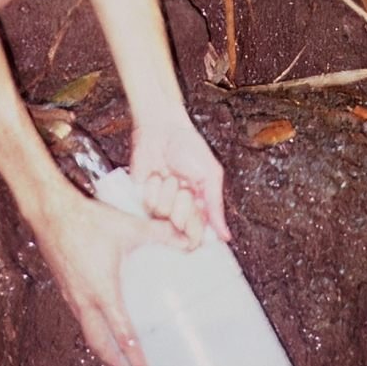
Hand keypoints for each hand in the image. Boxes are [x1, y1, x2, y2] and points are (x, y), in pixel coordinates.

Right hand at [32, 185, 178, 365]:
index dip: (136, 361)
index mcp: (103, 293)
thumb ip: (160, 233)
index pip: (123, 337)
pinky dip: (92, 324)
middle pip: (100, 344)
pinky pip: (79, 314)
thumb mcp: (129, 227)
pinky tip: (101, 313)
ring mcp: (71, 295)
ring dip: (102, 344)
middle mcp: (85, 301)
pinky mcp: (64, 285)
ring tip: (118, 348)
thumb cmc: (88, 220)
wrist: (50, 212)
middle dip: (116, 362)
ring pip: (87, 330)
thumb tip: (188, 239)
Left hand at [131, 108, 228, 246]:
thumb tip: (225, 236)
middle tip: (184, 185)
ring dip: (168, 191)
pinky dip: (152, 187)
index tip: (196, 212)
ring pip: (162, 214)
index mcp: (198, 206)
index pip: (196, 234)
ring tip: (169, 175)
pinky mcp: (141, 197)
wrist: (161, 129)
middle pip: (179, 226)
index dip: (195, 228)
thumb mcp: (210, 174)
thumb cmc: (189, 146)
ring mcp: (159, 204)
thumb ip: (216, 206)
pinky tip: (155, 175)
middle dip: (183, 203)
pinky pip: (147, 204)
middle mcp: (177, 209)